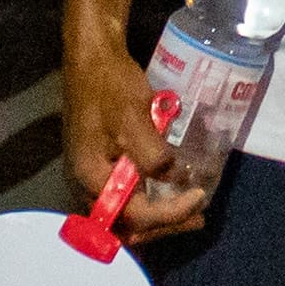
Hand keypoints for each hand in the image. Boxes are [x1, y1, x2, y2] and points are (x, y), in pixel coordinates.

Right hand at [55, 34, 209, 239]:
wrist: (91, 59)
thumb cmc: (111, 87)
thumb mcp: (136, 118)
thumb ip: (154, 156)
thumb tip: (176, 180)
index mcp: (91, 178)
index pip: (134, 215)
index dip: (170, 214)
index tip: (198, 198)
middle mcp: (85, 186)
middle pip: (126, 226)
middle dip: (164, 225)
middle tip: (198, 217)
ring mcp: (89, 177)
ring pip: (124, 216)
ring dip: (157, 218)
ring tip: (190, 212)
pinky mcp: (97, 166)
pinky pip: (122, 198)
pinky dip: (147, 202)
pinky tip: (167, 193)